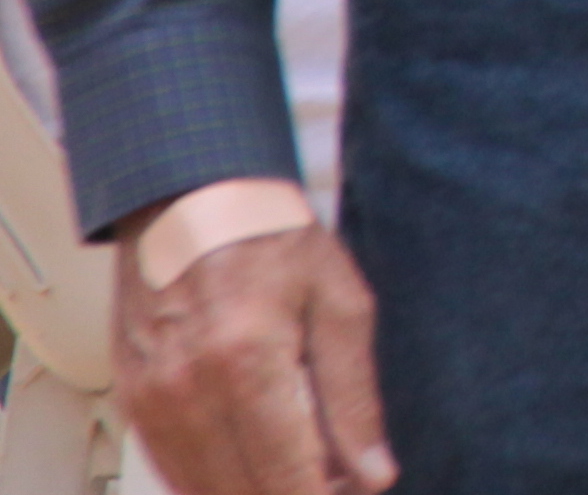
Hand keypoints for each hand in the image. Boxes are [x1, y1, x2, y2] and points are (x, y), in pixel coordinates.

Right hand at [114, 214, 394, 494]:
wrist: (191, 201)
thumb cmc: (270, 239)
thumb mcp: (340, 302)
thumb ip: (354, 396)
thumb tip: (373, 472)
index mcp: (249, 361)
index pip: (289, 475)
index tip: (355, 492)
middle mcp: (190, 390)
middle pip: (245, 492)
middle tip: (336, 478)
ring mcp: (153, 401)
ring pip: (205, 491)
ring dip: (254, 490)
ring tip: (301, 467)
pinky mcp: (133, 402)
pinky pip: (173, 470)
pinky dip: (214, 481)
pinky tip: (252, 464)